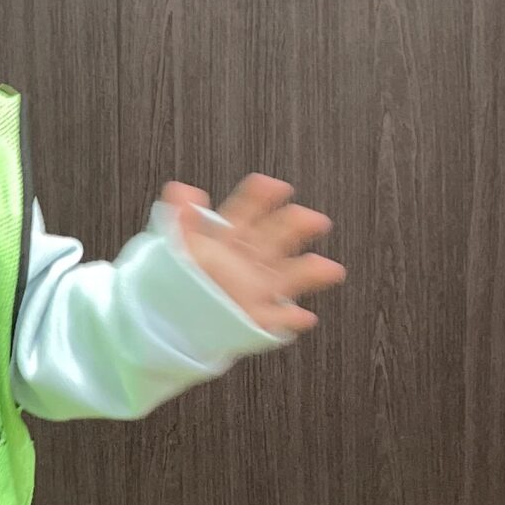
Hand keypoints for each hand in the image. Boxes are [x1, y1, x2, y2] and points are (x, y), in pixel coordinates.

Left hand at [163, 176, 345, 335]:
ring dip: (311, 271)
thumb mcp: (175, 245)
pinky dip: (291, 318)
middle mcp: (249, 260)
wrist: (174, 316)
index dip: (261, 196)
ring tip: (330, 269)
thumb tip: (180, 189)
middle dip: (298, 226)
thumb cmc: (177, 279)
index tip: (276, 186)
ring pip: (290, 276)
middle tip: (314, 219)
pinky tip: (304, 316)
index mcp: (230, 239)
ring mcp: (257, 287)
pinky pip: (278, 318)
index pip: (247, 211)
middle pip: (278, 237)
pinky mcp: (256, 316)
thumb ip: (181, 217)